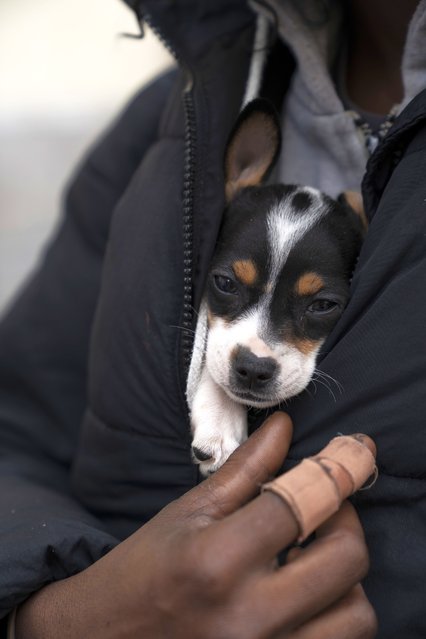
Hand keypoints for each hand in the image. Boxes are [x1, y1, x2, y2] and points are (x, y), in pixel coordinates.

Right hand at [16, 413, 376, 637]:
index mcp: (215, 562)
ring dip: (346, 574)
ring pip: (356, 613)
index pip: (300, 504)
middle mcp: (247, 618)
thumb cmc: (143, 570)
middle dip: (346, 519)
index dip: (332, 472)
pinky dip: (334, 612)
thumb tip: (285, 427)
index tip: (352, 454)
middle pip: (345, 559)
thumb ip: (244, 471)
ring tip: (314, 555)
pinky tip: (305, 591)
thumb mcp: (188, 514)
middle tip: (325, 507)